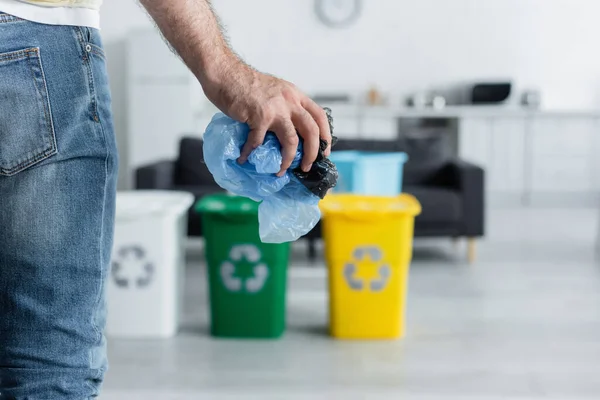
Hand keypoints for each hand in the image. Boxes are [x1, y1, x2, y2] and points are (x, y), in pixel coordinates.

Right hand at [203, 59, 331, 176]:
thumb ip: (285, 106)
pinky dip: (250, 152)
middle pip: (311, 131)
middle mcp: (290, 101)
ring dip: (288, 160)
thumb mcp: (275, 91)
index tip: (323, 152)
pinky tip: (244, 157)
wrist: (226, 72)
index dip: (325, 136)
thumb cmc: (246, 83)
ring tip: (281, 170)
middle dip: (312, 153)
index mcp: (295, 95)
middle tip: (307, 167)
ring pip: (292, 141)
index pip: (319, 116)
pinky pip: (258, 142)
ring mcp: (275, 109)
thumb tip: (290, 131)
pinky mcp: (258, 117)